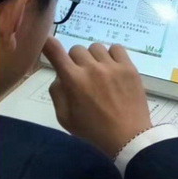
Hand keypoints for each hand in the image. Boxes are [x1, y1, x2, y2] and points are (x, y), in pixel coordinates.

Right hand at [42, 37, 152, 156]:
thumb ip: (58, 93)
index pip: (55, 52)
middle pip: (77, 49)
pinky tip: (113, 67)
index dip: (49, 45)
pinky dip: (112, 54)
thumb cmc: (93, 130)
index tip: (48, 43)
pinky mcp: (129, 67)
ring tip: (100, 71)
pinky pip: (117, 48)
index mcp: (73, 80)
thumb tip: (60, 75)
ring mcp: (112, 66)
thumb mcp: (65, 117)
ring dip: (94, 57)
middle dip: (75, 60)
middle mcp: (92, 68)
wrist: (127, 135)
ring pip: (96, 47)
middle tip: (82, 75)